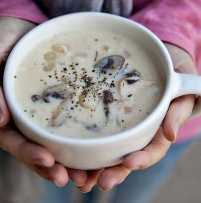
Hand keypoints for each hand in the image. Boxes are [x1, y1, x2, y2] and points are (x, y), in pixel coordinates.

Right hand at [0, 17, 86, 186]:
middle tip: (73, 178)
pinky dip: (71, 143)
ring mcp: (33, 112)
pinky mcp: (49, 105)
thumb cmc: (1, 39)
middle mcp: (15, 116)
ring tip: (84, 176)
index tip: (49, 160)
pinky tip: (87, 152)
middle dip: (50, 166)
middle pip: (31, 148)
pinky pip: (59, 127)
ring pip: (47, 143)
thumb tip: (1, 120)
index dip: (27, 153)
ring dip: (64, 162)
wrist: (21, 27)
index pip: (10, 139)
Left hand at [78, 43, 197, 191]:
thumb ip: (177, 112)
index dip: (141, 158)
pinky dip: (85, 145)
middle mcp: (136, 135)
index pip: (151, 150)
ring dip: (95, 167)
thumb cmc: (171, 82)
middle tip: (100, 182)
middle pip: (126, 158)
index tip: (129, 162)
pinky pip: (95, 133)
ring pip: (108, 151)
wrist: (159, 68)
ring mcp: (120, 128)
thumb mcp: (179, 95)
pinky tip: (70, 154)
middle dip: (113, 172)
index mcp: (155, 132)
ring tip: (80, 179)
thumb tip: (170, 134)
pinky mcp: (105, 118)